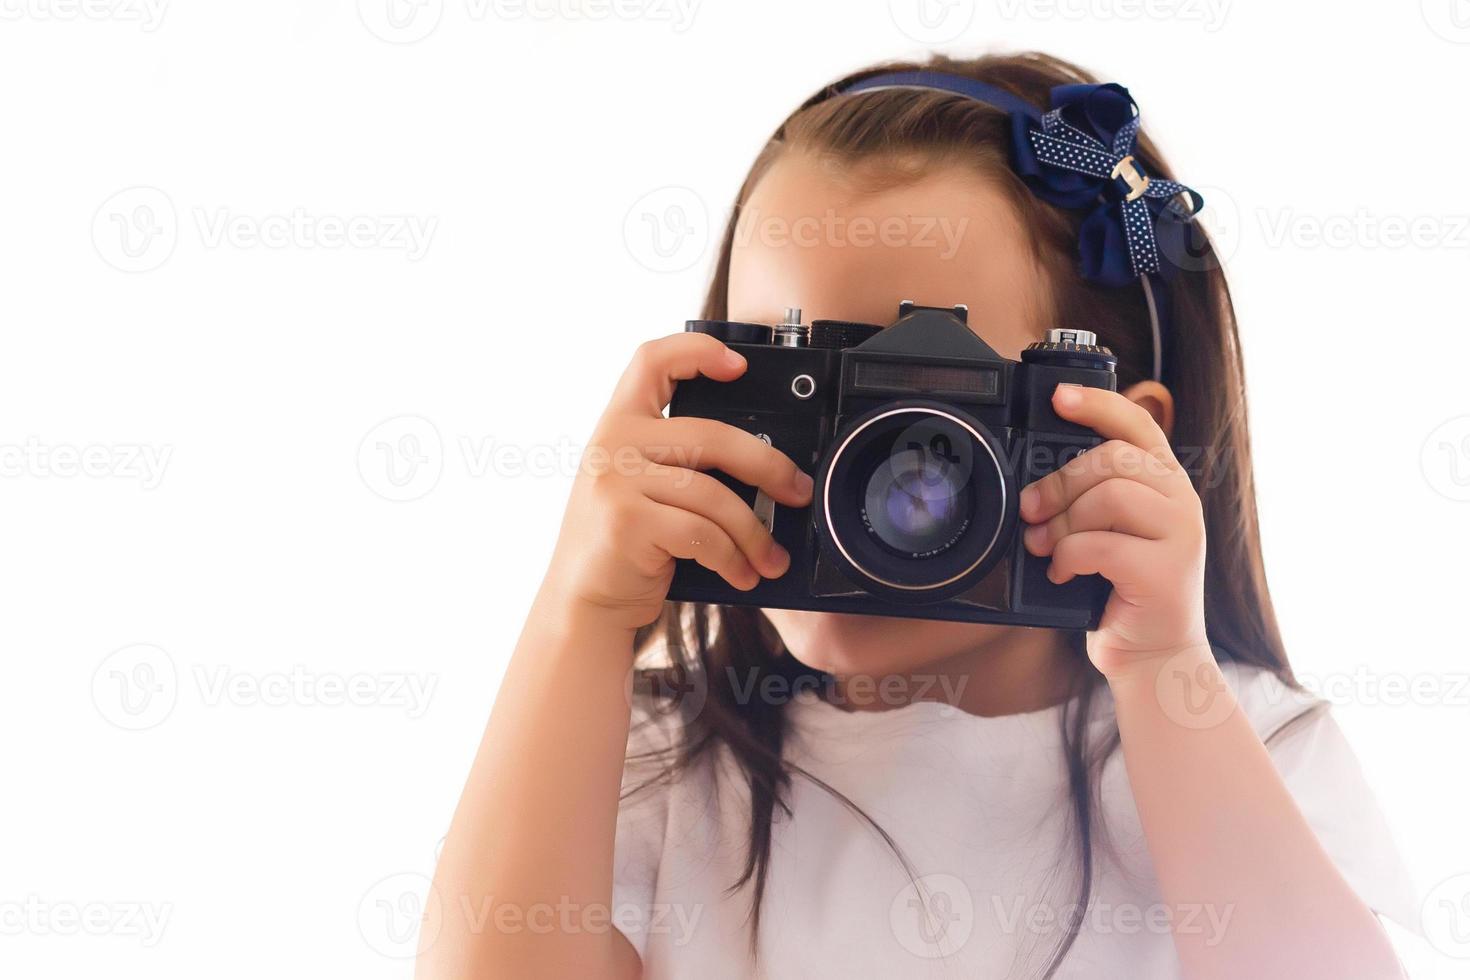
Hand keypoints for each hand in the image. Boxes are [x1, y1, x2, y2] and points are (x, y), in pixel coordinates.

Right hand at [541, 332, 813, 633]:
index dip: (697, 350)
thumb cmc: (624, 547)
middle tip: (797, 492)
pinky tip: (743, 574)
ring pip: (715, 495)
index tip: (738, 365)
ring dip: (754, 534)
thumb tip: (764, 465)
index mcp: (618, 424)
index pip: (652, 360)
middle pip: (712, 436)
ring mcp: (617, 481)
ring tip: (770, 558)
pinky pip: (703, 534)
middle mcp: (613, 444)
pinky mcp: (627, 522)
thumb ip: (677, 462)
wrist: (583, 604)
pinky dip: (733, 558)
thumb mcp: (638, 487)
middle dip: (767, 467)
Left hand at [1019, 384, 1208, 679]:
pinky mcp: (1167, 571)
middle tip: (1031, 511)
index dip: (1097, 403)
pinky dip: (1070, 557)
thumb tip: (1035, 480)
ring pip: (1109, 496)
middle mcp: (1181, 500)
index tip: (1058, 396)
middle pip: (1113, 458)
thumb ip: (1090, 497)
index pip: (1137, 423)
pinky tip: (1065, 573)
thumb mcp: (1109, 531)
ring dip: (1062, 522)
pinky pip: (1102, 545)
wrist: (1153, 656)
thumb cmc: (1122, 591)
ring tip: (1046, 547)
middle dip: (1059, 482)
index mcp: (1165, 482)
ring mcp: (1181, 535)